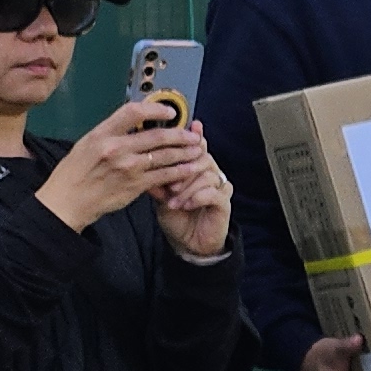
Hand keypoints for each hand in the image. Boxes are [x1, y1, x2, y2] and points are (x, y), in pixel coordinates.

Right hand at [37, 92, 208, 233]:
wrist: (67, 201)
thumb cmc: (74, 173)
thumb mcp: (86, 144)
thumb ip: (111, 133)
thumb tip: (135, 124)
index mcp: (101, 134)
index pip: (133, 112)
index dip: (156, 109)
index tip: (170, 112)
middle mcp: (116, 148)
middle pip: (157, 135)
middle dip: (180, 134)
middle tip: (193, 135)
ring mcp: (128, 167)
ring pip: (165, 156)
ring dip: (185, 152)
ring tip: (197, 149)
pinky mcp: (135, 185)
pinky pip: (164, 176)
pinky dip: (180, 172)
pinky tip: (190, 169)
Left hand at [146, 119, 230, 260]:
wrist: (187, 242)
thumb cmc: (176, 216)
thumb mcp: (162, 194)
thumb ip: (158, 177)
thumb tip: (145, 162)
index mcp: (195, 168)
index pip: (196, 147)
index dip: (194, 137)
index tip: (190, 128)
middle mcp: (210, 174)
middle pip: (203, 158)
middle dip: (184, 169)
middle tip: (170, 184)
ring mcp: (219, 187)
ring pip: (207, 176)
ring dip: (187, 188)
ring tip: (173, 200)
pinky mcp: (224, 202)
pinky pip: (213, 193)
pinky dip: (197, 198)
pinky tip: (186, 205)